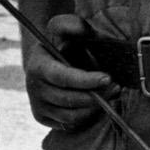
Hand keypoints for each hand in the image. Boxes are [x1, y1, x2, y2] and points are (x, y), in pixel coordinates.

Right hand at [23, 13, 117, 129]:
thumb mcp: (65, 28)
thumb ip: (73, 25)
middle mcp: (34, 88)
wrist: (48, 59)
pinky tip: (97, 104)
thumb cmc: (62, 42)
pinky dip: (86, 117)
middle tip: (116, 86)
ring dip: (94, 108)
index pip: (63, 77)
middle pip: (68, 99)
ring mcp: (37, 105)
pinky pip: (68, 124)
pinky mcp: (42, 117)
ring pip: (70, 116)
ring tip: (111, 94)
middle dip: (96, 95)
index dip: (86, 80)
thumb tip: (82, 28)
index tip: (108, 78)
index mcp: (38, 66)